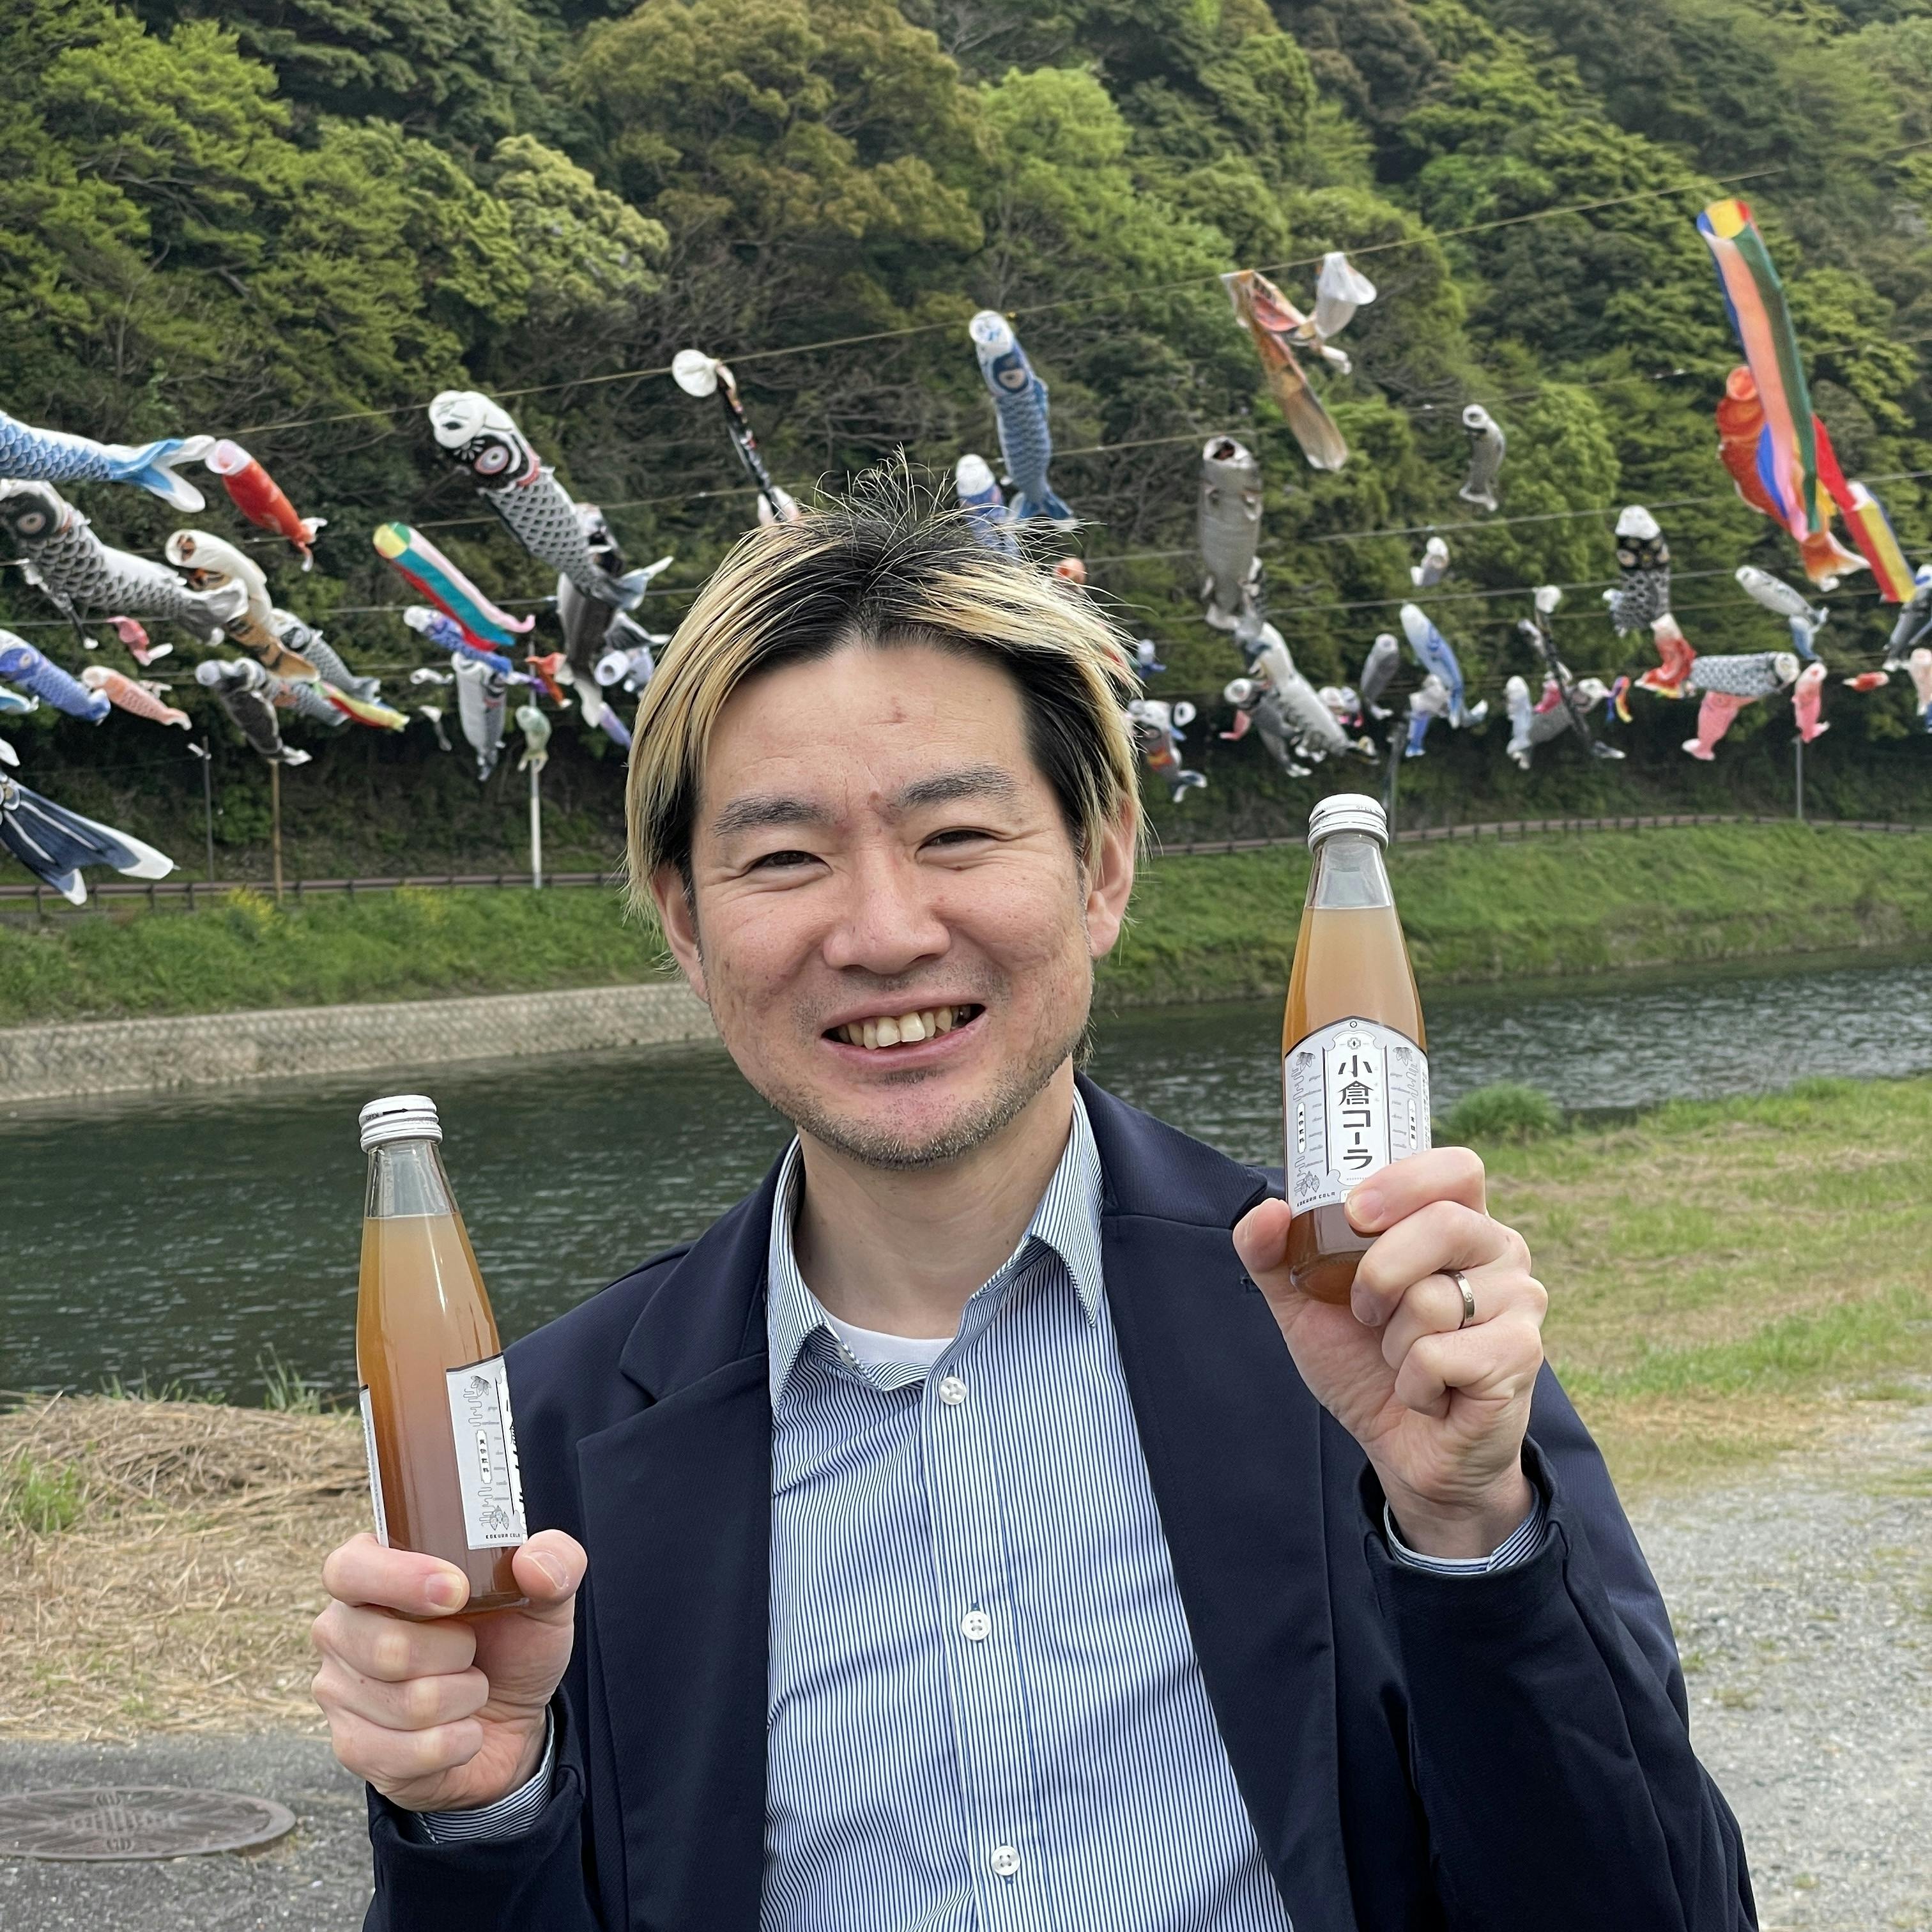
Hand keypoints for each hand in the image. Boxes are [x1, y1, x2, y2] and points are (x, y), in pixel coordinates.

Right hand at [311, 1532, 586, 1812]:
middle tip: (473, 1648)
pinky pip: (410, 1752)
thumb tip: (533, 1561)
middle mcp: (342, 1628)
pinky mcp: (353, 1748)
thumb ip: (555, 1562)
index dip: (399, 1580)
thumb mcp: (545, 1597)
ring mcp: (339, 1691)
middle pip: (386, 1647)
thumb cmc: (510, 1643)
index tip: (457, 1591)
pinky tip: (462, 1729)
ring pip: (407, 1703)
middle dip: (457, 1653)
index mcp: (373, 1573)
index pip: (350, 1569)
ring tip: (470, 1685)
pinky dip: (458, 1741)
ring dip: (464, 1697)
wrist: (511, 1721)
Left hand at [1234, 1148, 1546, 1558]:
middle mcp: (1498, 1251)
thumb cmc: (1364, 1364)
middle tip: (1365, 1312)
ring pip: (1434, 1298)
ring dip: (1392, 1342)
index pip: (1456, 1168)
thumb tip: (1266, 1211)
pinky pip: (1441, 1355)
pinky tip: (1427, 1394)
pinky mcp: (1520, 1355)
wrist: (1401, 1450)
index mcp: (1454, 1221)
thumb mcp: (1305, 1306)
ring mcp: (1519, 1301)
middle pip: (1443, 1223)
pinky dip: (1413, 1383)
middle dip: (1378, 1275)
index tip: (1354, 1212)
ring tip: (1402, 1358)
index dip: (1406, 1181)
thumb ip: (1275, 1254)